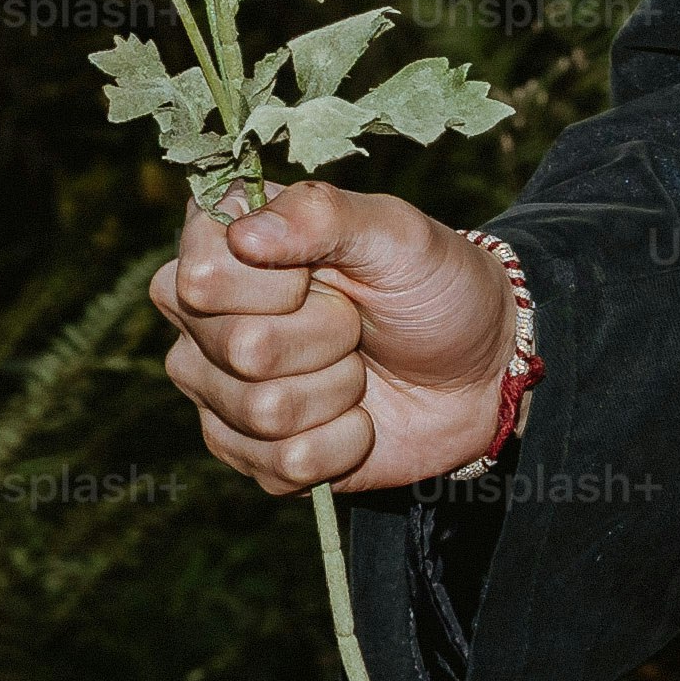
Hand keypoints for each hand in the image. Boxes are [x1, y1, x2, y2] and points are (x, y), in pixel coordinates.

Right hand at [150, 182, 517, 496]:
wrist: (477, 373)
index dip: (277, 284)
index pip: (202, 277)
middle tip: (354, 321)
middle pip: (241, 348)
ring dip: (338, 389)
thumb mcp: (395, 233)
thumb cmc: (431, 286)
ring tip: (356, 365)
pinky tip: (355, 418)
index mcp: (224, 247)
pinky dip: (343, 443)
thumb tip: (242, 234)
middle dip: (327, 336)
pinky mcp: (250, 455)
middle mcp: (204, 321)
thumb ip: (321, 215)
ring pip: (265, 411)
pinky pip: (283, 465)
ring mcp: (219, 392)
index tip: (321, 273)